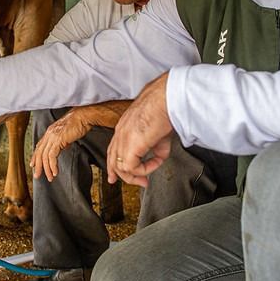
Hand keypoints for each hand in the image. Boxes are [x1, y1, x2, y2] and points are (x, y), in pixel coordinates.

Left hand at [31, 108, 91, 180]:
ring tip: (50, 177)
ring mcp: (53, 137)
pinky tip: (55, 171)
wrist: (84, 116)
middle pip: (39, 152)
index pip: (39, 146)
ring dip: (47, 169)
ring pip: (44, 156)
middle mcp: (49, 134)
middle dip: (38, 166)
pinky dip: (53, 166)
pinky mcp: (58, 140)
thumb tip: (63, 147)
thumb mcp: (68, 132)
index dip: (35, 157)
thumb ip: (63, 140)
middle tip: (37, 176)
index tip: (34, 165)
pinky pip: (52, 156)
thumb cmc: (79, 122)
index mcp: (50, 131)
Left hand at [106, 73, 173, 187]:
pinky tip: (155, 164)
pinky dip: (144, 170)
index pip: (113, 150)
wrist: (165, 98)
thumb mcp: (159, 131)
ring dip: (135, 175)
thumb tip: (159, 158)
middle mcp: (120, 134)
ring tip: (146, 179)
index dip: (116, 165)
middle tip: (139, 182)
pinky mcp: (130, 146)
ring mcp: (123, 139)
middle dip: (123, 176)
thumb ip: (157, 147)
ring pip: (120, 167)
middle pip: (113, 161)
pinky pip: (132, 167)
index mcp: (124, 127)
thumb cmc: (164, 106)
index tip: (127, 174)